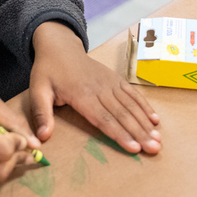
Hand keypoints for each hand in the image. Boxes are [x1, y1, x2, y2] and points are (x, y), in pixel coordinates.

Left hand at [29, 21, 161, 154]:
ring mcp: (110, 82)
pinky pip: (132, 93)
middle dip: (140, 133)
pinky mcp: (115, 78)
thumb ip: (41, 113)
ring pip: (131, 105)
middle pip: (122, 114)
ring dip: (146, 123)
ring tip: (158, 140)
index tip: (134, 148)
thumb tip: (42, 137)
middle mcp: (100, 89)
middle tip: (154, 149)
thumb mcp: (38, 90)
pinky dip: (145, 106)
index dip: (119, 134)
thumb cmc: (48, 71)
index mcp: (81, 94)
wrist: (60, 46)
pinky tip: (155, 119)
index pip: (103, 118)